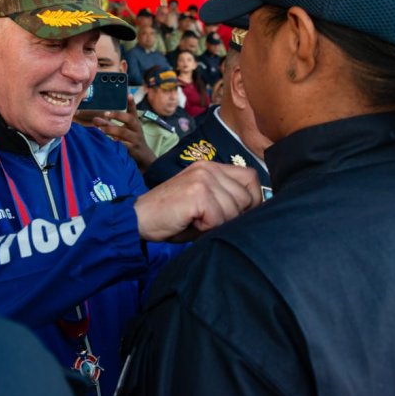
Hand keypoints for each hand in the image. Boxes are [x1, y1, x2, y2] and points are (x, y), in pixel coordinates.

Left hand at [91, 96, 155, 171]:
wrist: (143, 155)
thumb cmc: (130, 140)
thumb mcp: (122, 130)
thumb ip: (108, 124)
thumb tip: (94, 119)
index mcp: (134, 122)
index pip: (133, 111)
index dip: (131, 103)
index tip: (128, 94)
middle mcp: (136, 129)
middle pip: (130, 119)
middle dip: (118, 115)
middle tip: (106, 113)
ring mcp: (135, 139)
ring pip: (124, 133)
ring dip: (112, 130)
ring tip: (101, 129)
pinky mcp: (133, 149)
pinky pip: (124, 145)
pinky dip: (116, 143)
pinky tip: (109, 142)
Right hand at [133, 161, 261, 241]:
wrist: (138, 218)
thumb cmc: (171, 217)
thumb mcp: (202, 202)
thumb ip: (226, 200)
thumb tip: (255, 213)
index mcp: (211, 166)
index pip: (251, 177)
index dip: (252, 199)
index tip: (239, 215)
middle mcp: (208, 168)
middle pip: (247, 196)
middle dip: (235, 216)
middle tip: (209, 221)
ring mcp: (203, 178)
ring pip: (235, 209)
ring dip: (220, 224)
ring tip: (197, 221)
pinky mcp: (197, 193)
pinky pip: (220, 218)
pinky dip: (208, 228)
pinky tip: (192, 223)